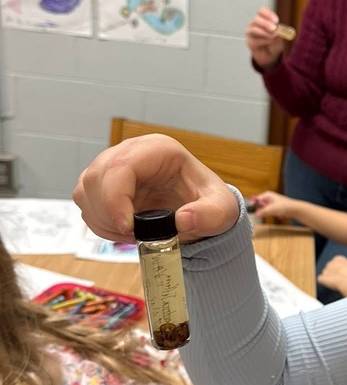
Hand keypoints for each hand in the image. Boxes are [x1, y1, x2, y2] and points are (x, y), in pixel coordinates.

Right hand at [73, 135, 239, 243]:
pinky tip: (124, 230)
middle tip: (133, 234)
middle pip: (96, 177)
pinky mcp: (103, 184)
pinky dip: (99, 223)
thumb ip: (210, 216)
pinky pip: (86, 203)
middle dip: (108, 213)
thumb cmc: (208, 204)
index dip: (115, 198)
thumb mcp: (222, 210)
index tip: (127, 227)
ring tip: (132, 233)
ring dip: (102, 220)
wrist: (199, 211)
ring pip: (86, 190)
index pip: (121, 165)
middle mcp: (131, 152)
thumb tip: (184, 220)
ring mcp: (113, 166)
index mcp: (158, 150)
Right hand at [246, 7, 287, 69]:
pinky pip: (255, 40)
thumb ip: (278, 31)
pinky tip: (269, 41)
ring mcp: (250, 33)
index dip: (268, 14)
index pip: (261, 11)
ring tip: (273, 36)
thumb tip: (277, 29)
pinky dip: (264, 41)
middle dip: (266, 23)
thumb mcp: (279, 35)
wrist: (271, 55)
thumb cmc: (274, 43)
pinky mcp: (249, 42)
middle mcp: (254, 24)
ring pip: (254, 29)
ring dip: (265, 32)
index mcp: (262, 19)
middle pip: (256, 19)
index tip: (276, 21)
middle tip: (274, 28)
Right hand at [252, 190, 293, 220]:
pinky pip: (269, 211)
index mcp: (267, 195)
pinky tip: (277, 216)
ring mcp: (272, 202)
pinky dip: (271, 214)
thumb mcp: (272, 209)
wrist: (295, 209)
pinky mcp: (275, 207)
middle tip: (260, 215)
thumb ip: (263, 212)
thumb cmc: (284, 206)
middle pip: (259, 204)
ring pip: (264, 209)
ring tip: (272, 214)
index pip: (256, 199)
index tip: (250, 212)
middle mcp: (269, 197)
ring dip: (266, 213)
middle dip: (260, 210)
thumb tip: (255, 214)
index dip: (253, 205)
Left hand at [317, 255, 346, 296]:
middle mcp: (331, 262)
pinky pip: (321, 280)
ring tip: (337, 284)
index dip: (338, 271)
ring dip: (329, 280)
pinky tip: (331, 285)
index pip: (334, 264)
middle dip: (332, 275)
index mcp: (338, 259)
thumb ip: (346, 266)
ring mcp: (326, 270)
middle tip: (339, 280)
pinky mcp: (322, 277)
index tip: (343, 275)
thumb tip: (344, 269)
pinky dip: (324, 283)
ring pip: (325, 275)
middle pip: (329, 269)